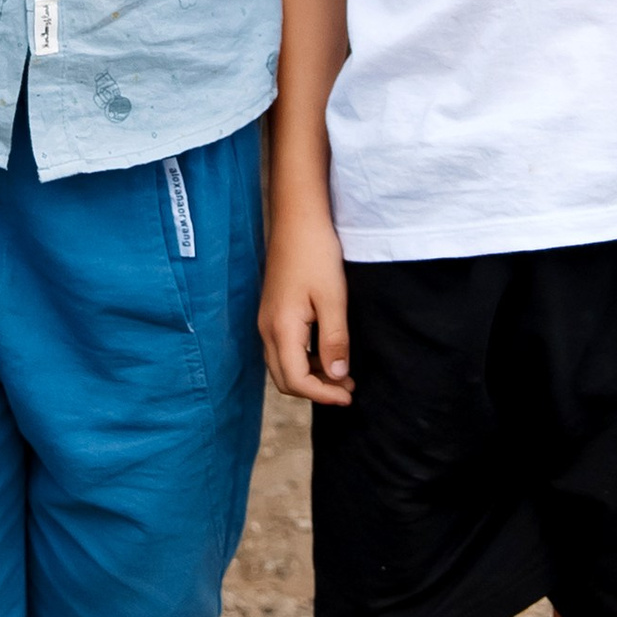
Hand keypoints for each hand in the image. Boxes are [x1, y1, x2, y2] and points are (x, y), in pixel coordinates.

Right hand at [259, 205, 353, 404]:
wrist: (297, 219)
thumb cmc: (315, 254)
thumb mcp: (333, 299)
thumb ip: (334, 340)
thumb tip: (338, 376)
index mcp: (281, 329)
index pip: (296, 380)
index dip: (323, 394)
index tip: (349, 396)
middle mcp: (267, 329)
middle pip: (284, 379)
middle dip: (315, 391)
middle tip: (347, 389)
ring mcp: (267, 321)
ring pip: (283, 365)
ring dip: (310, 376)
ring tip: (343, 373)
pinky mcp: (272, 312)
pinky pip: (283, 349)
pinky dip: (304, 360)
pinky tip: (327, 352)